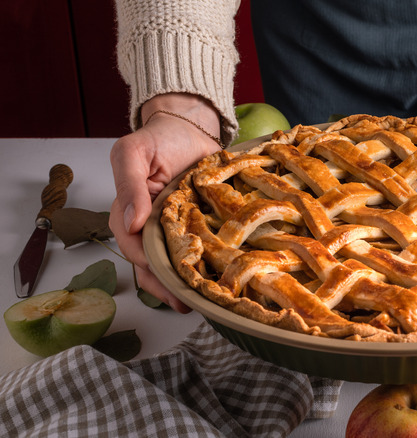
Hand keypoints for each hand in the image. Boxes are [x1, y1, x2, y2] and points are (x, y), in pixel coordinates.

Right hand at [109, 93, 222, 312]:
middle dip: (167, 286)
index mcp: (128, 212)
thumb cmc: (159, 139)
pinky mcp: (196, 226)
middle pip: (152, 264)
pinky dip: (204, 266)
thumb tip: (129, 223)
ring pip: (174, 262)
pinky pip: (197, 249)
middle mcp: (148, 226)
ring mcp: (173, 228)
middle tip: (186, 303)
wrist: (190, 127)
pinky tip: (216, 279)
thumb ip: (128, 184)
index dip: (147, 265)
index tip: (167, 279)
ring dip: (185, 283)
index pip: (132, 247)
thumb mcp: (133, 153)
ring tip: (202, 301)